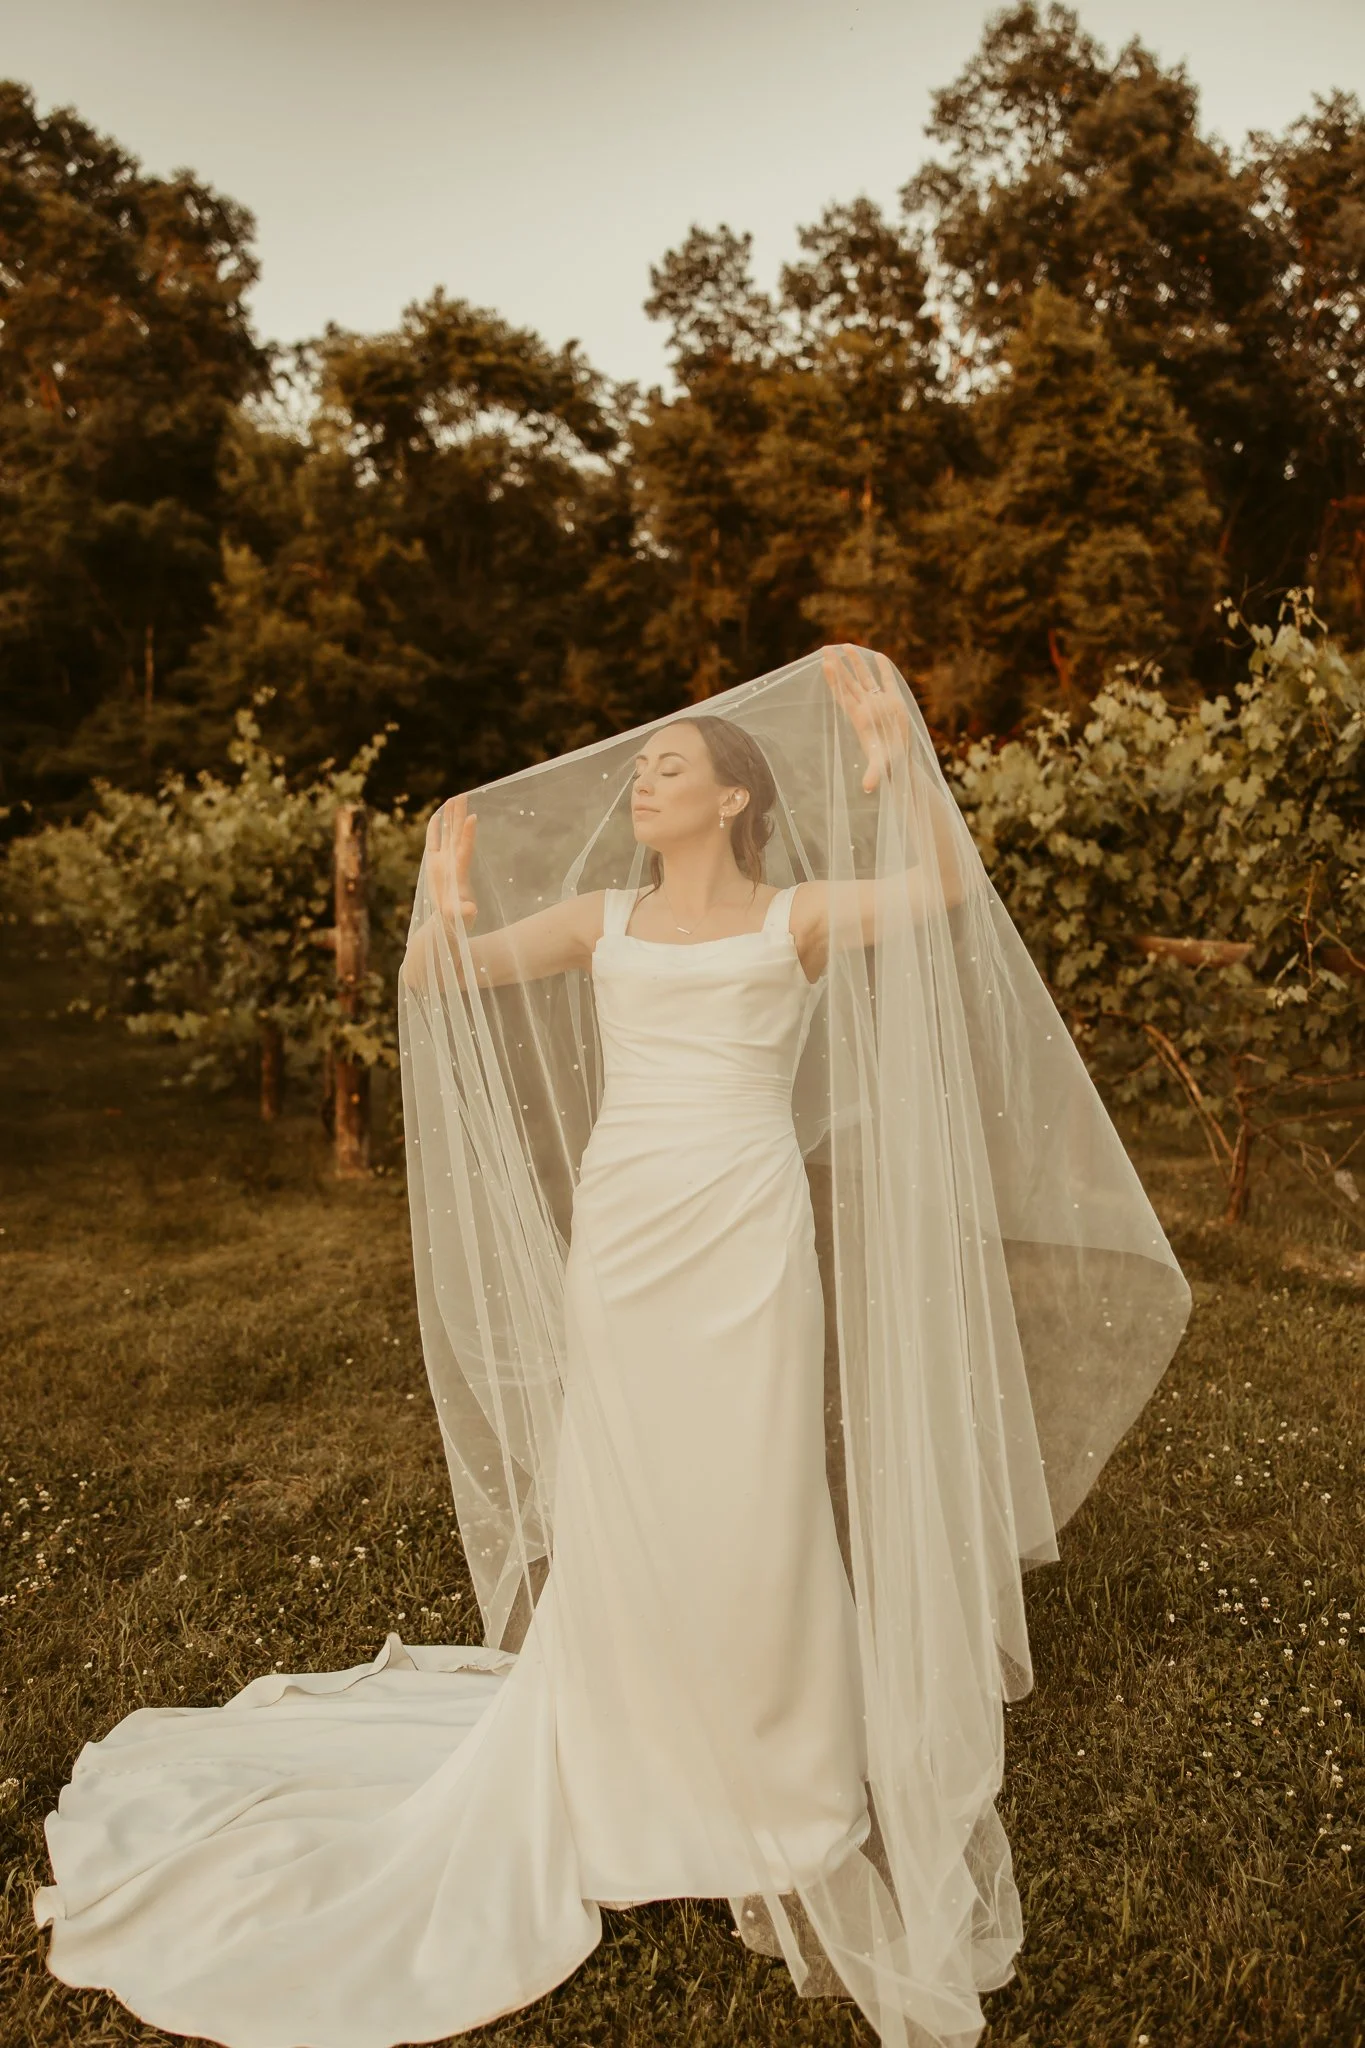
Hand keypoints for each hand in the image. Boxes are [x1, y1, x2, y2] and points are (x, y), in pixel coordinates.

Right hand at [426, 795, 478, 931]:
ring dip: (450, 816)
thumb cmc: (457, 920)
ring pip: (447, 833)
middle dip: (459, 814)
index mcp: (459, 872)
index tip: (473, 816)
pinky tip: (436, 816)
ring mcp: (444, 861)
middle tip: (463, 794)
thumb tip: (472, 910)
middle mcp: (453, 862)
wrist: (449, 921)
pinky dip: (434, 829)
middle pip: (458, 833)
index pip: (465, 849)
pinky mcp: (434, 864)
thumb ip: (465, 913)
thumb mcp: (461, 917)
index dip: (469, 834)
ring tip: (453, 797)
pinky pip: (433, 842)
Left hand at [821, 644, 910, 791]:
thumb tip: (867, 788)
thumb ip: (873, 774)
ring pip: (865, 678)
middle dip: (838, 666)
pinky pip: (887, 681)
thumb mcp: (881, 766)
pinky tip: (878, 656)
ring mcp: (879, 702)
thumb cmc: (887, 764)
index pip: (844, 694)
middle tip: (825, 648)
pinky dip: (883, 669)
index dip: (834, 679)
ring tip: (845, 645)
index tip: (824, 663)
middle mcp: (866, 707)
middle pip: (849, 682)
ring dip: (856, 663)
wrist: (900, 761)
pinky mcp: (894, 702)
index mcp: (860, 717)